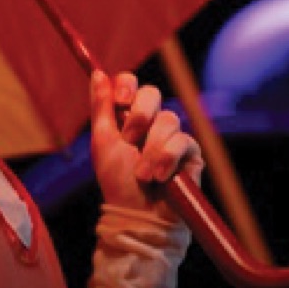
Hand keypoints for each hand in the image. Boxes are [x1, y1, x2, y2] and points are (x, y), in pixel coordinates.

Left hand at [89, 70, 204, 221]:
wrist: (138, 215)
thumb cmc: (117, 182)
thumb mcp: (103, 142)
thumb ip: (102, 107)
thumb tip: (98, 72)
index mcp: (127, 116)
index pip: (131, 84)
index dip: (127, 85)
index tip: (120, 101)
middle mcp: (151, 122)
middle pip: (152, 93)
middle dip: (139, 116)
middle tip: (129, 139)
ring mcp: (172, 136)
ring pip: (168, 119)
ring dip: (151, 149)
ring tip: (143, 174)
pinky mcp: (191, 153)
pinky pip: (184, 141)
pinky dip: (168, 159)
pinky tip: (160, 178)